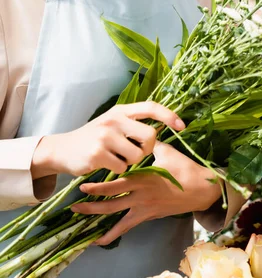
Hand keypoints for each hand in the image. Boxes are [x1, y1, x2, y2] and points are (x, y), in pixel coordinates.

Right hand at [31, 102, 184, 177]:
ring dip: (131, 162)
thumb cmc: (93, 137)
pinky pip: (122, 168)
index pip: (151, 107)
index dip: (169, 115)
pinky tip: (106, 164)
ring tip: (116, 158)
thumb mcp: (112, 123)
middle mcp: (114, 120)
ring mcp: (105, 136)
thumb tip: (162, 126)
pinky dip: (118, 170)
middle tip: (137, 153)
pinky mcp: (98, 154)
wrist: (62, 149)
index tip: (182, 125)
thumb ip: (132, 122)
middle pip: (150, 136)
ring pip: (137, 155)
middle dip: (148, 149)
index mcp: (121, 110)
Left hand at [71, 142, 221, 245]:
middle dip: (91, 205)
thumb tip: (137, 134)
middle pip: (111, 204)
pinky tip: (100, 240)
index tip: (83, 185)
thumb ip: (149, 144)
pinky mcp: (149, 216)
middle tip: (74, 205)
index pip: (116, 184)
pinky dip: (113, 234)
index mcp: (143, 179)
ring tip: (83, 222)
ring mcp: (144, 208)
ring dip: (99, 221)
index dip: (98, 187)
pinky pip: (128, 227)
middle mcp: (141, 196)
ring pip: (117, 218)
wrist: (201, 190)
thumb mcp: (167, 151)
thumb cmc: (184, 168)